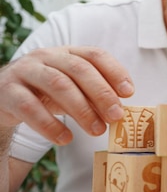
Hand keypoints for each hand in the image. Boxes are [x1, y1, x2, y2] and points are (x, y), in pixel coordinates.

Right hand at [0, 46, 133, 144]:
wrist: (2, 99)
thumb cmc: (45, 94)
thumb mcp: (72, 91)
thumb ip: (94, 97)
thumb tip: (119, 111)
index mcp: (67, 53)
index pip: (95, 55)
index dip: (114, 71)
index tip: (129, 92)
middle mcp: (46, 56)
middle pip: (79, 68)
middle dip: (101, 93)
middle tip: (116, 116)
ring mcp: (25, 71)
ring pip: (57, 85)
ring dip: (81, 109)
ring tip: (97, 131)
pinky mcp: (7, 91)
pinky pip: (29, 107)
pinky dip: (50, 125)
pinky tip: (65, 139)